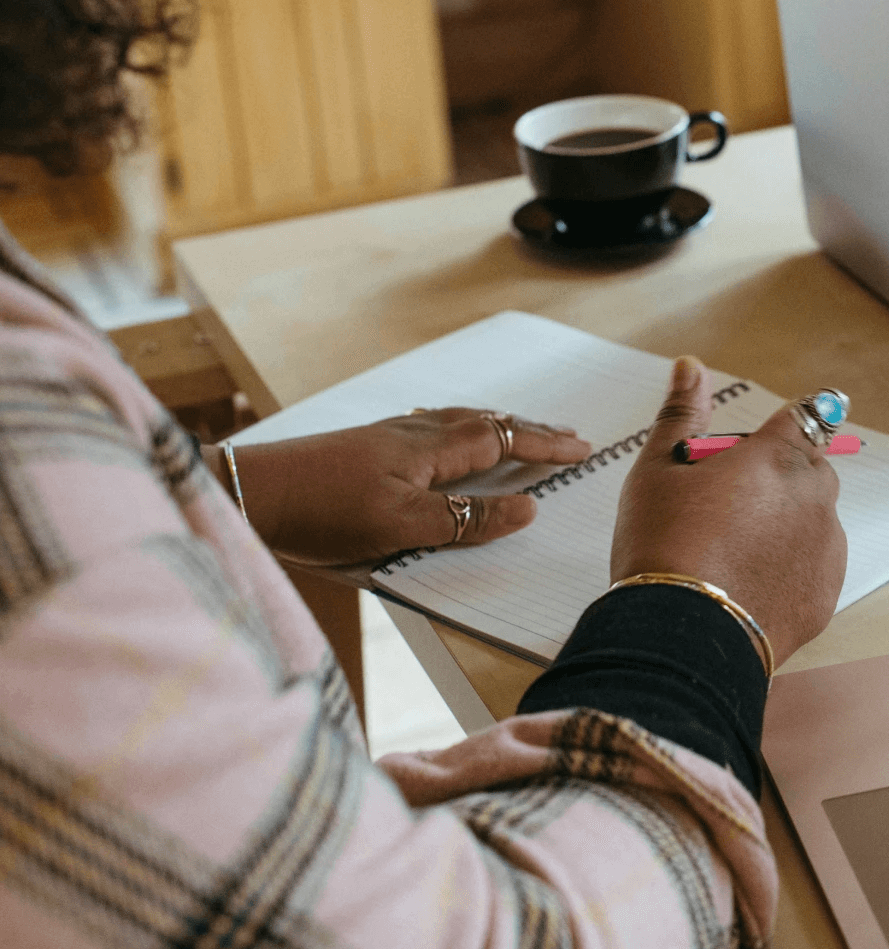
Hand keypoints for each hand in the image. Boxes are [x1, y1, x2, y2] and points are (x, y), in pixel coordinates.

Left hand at [214, 410, 591, 566]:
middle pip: (486, 422)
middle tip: (567, 436)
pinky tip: (448, 435)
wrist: (246, 493)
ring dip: (498, 426)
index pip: (503, 441)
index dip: (545, 445)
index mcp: (429, 449)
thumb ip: (465, 520)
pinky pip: (432, 425)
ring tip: (521, 432)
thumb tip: (526, 509)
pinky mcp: (365, 445)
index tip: (582, 448)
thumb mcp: (400, 527)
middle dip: (530, 430)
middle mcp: (413, 433)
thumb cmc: (319, 512)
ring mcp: (387, 436)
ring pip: (459, 421)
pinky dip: (461, 427)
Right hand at [611, 357, 846, 667]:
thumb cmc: (664, 544)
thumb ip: (682, 412)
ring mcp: (826, 546)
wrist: (680, 635)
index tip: (772, 440)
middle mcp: (814, 495)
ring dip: (786, 524)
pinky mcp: (827, 593)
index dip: (787, 426)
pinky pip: (813, 566)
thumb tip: (691, 366)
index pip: (807, 415)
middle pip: (808, 469)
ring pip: (813, 519)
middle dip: (777, 479)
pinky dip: (790, 568)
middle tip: (724, 507)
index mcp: (777, 455)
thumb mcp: (659, 469)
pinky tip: (747, 582)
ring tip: (730, 552)